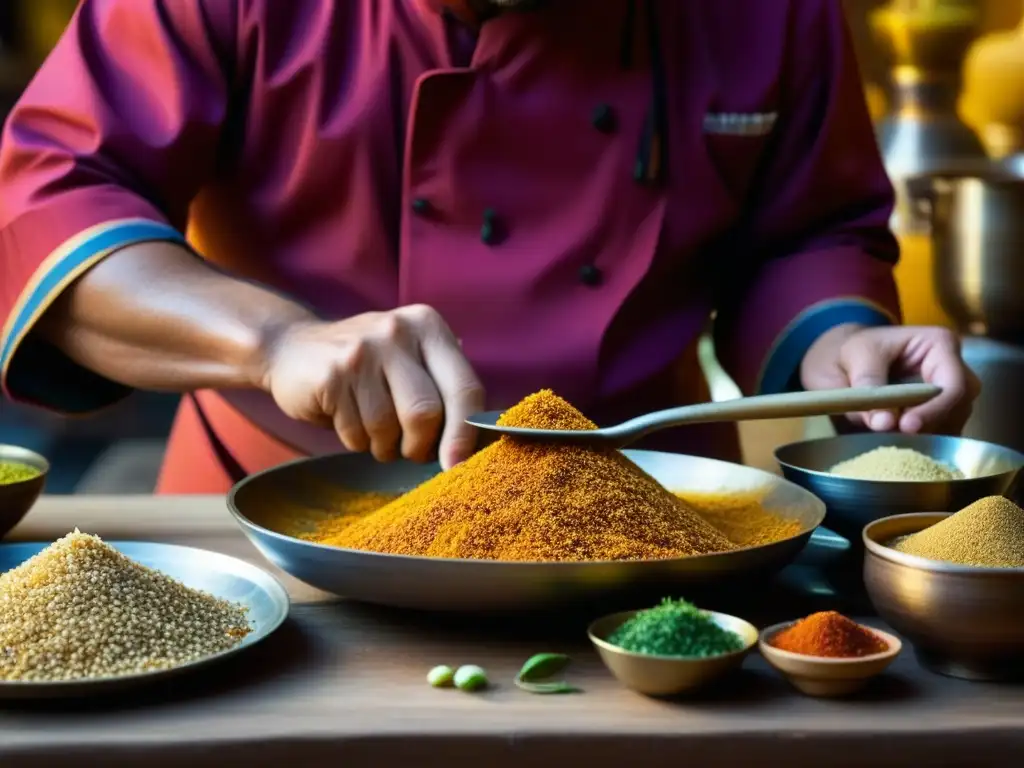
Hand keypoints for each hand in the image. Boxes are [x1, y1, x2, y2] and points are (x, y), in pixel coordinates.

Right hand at [259, 305, 484, 468]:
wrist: (292, 348)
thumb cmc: (368, 366)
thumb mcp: (411, 358)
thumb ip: (445, 386)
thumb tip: (480, 437)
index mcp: (428, 326)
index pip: (464, 388)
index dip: (465, 434)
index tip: (459, 465)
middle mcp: (398, 331)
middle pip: (426, 413)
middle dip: (420, 445)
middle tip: (411, 450)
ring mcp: (362, 351)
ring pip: (388, 427)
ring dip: (384, 445)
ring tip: (374, 430)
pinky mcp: (331, 375)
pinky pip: (356, 433)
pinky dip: (357, 441)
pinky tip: (349, 420)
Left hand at [800, 324, 980, 434]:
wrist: (843, 358)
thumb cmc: (852, 350)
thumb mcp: (854, 357)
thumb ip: (867, 385)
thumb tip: (885, 423)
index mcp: (939, 343)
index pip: (952, 383)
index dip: (934, 409)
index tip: (906, 427)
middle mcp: (954, 367)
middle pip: (960, 405)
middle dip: (931, 424)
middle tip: (897, 436)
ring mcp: (951, 391)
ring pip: (953, 422)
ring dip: (927, 434)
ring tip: (893, 437)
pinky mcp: (941, 412)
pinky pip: (942, 431)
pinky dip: (923, 439)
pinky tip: (899, 441)